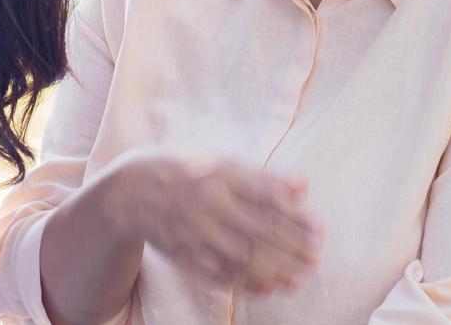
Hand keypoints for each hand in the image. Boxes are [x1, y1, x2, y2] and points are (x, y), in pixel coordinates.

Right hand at [108, 152, 320, 295]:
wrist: (130, 191)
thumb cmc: (184, 171)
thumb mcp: (220, 162)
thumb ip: (263, 177)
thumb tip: (304, 186)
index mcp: (217, 175)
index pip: (265, 198)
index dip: (295, 215)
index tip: (320, 228)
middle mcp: (206, 204)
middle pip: (257, 231)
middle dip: (290, 248)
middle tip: (315, 257)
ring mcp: (194, 233)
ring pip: (241, 257)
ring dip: (274, 270)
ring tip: (299, 278)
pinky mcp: (185, 254)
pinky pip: (219, 274)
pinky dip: (246, 283)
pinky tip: (268, 287)